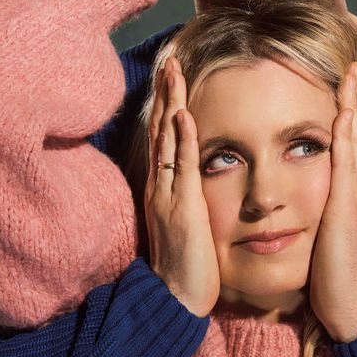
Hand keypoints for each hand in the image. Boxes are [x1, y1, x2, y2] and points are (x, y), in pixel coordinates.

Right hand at [145, 56, 219, 316]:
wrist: (176, 296)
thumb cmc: (187, 262)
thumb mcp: (187, 220)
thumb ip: (189, 195)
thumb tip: (196, 178)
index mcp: (163, 186)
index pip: (164, 136)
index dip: (166, 104)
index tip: (172, 76)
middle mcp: (160, 184)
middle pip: (160, 128)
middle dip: (165, 92)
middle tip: (170, 59)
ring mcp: (167, 193)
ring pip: (167, 139)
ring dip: (170, 102)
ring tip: (173, 70)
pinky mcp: (181, 207)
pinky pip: (181, 166)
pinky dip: (182, 138)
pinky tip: (183, 114)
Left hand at [309, 62, 356, 342]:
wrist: (356, 307)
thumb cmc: (342, 271)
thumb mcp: (343, 229)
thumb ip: (337, 203)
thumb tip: (326, 186)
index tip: (350, 86)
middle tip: (353, 67)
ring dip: (354, 106)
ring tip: (349, 77)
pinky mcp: (350, 207)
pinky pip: (349, 163)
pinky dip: (348, 136)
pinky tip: (343, 114)